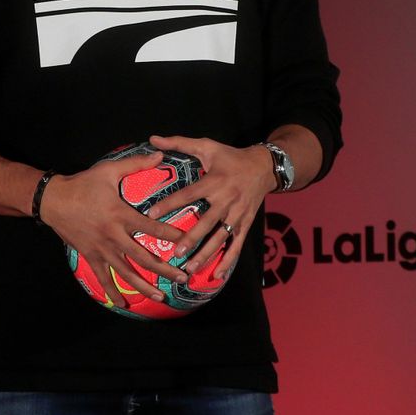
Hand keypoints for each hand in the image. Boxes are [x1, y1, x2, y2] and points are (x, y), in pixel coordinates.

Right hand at [39, 149, 189, 302]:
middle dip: (164, 269)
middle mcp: (113, 236)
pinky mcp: (90, 256)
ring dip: (143, 286)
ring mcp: (101, 249)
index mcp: (120, 215)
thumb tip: (159, 154)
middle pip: (143, 257)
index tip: (186, 241)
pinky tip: (122, 303)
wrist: (53, 200)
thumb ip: (135, 164)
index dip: (170, 234)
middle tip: (182, 278)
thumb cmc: (82, 184)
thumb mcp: (108, 170)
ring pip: (125, 272)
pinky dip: (112, 291)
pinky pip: (103, 277)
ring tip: (160, 296)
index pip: (151, 227)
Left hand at [143, 135, 274, 280]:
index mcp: (214, 181)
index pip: (189, 194)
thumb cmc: (230, 157)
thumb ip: (179, 143)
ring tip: (190, 268)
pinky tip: (218, 275)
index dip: (170, 203)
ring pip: (221, 237)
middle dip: (192, 238)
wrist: (264, 166)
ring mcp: (237, 214)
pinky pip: (237, 245)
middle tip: (176, 251)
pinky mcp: (245, 224)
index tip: (151, 214)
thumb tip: (152, 139)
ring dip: (207, 254)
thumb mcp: (206, 146)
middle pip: (207, 221)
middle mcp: (227, 199)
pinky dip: (229, 261)